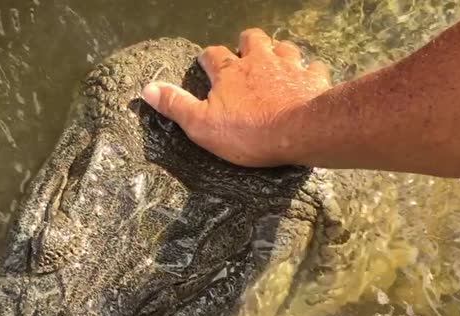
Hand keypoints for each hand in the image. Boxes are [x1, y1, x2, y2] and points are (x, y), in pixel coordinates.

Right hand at [141, 28, 331, 166]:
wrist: (299, 132)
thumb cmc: (247, 132)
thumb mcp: (201, 125)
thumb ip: (175, 105)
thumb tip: (147, 88)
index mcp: (229, 72)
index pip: (212, 55)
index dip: (207, 59)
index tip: (205, 64)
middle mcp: (259, 61)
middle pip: (251, 39)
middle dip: (246, 44)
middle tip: (245, 56)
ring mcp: (289, 66)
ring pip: (284, 46)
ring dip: (278, 53)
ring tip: (276, 64)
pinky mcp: (312, 78)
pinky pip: (312, 67)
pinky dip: (308, 72)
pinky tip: (307, 79)